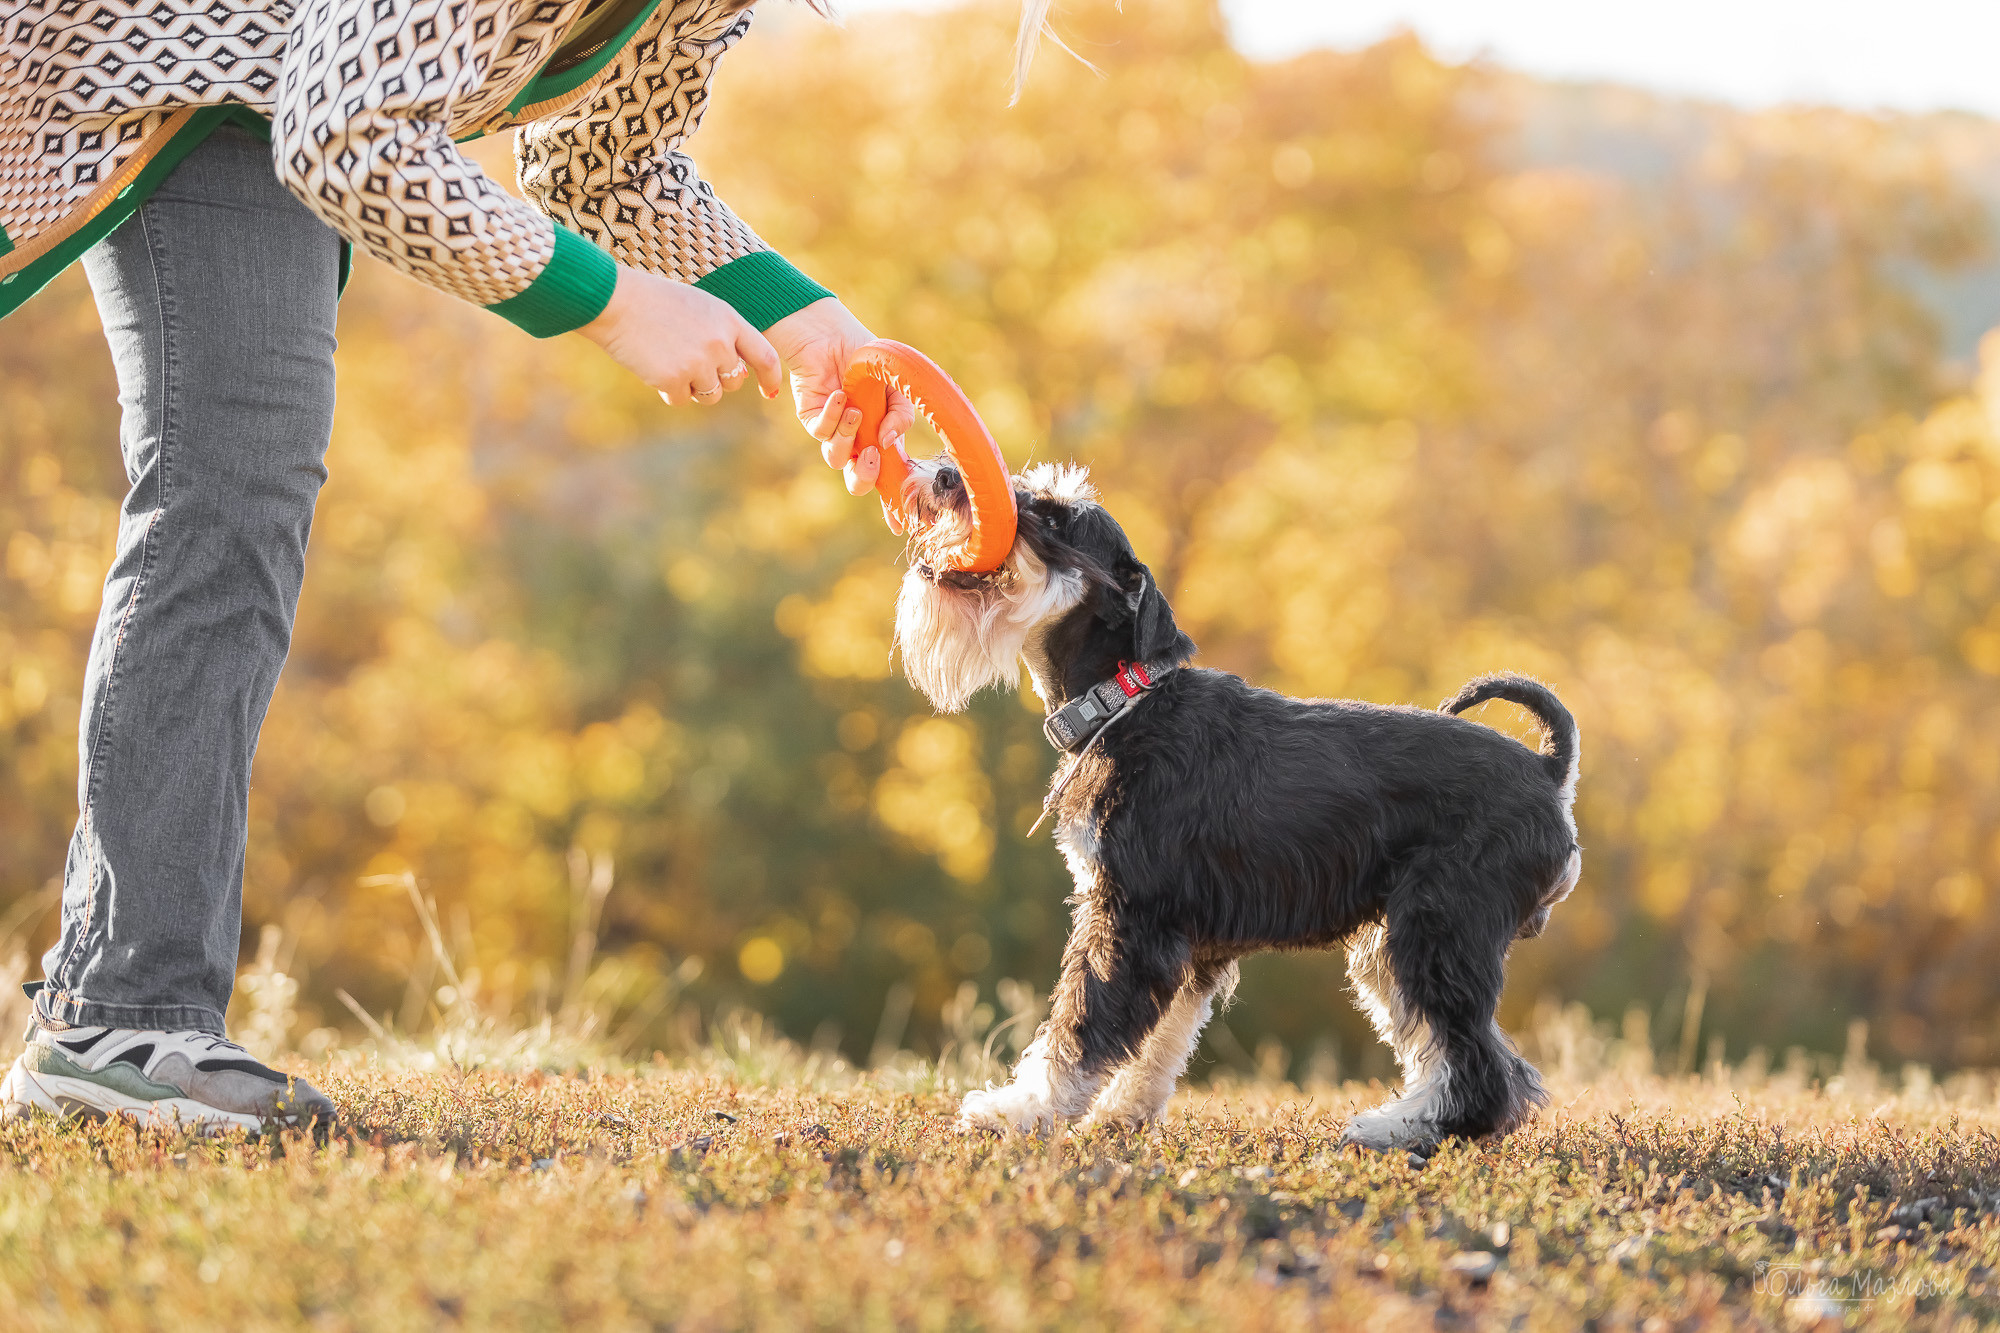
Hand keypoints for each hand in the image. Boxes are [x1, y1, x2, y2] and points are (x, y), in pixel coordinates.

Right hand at [578, 264, 782, 406]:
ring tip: (669, 360)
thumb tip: (737, 372)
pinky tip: (653, 366)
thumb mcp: (699, 306)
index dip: (770, 375)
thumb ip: (722, 333)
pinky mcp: (675, 379)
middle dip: (716, 380)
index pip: (765, 355)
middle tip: (689, 362)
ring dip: (692, 387)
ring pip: (710, 395)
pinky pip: (681, 399)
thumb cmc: (654, 301)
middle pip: (734, 381)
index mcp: (729, 319)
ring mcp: (698, 362)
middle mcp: (720, 342)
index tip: (768, 390)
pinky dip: (667, 390)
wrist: (615, 300)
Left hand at [767, 298, 915, 509]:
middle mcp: (856, 440)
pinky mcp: (811, 417)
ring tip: (855, 411)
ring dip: (847, 438)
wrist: (836, 333)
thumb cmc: (869, 360)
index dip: (894, 503)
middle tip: (870, 455)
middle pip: (857, 480)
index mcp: (881, 438)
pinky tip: (838, 396)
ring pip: (836, 457)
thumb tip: (887, 442)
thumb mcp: (898, 388)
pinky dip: (831, 416)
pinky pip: (819, 431)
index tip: (901, 524)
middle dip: (864, 476)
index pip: (888, 477)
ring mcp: (833, 431)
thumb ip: (902, 416)